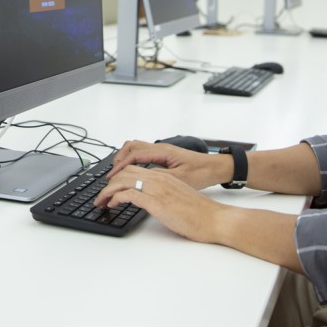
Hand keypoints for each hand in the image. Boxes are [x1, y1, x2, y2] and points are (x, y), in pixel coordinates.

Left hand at [94, 165, 229, 243]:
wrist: (215, 219)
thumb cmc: (200, 213)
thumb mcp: (177, 197)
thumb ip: (163, 194)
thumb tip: (150, 201)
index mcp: (164, 177)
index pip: (134, 169)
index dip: (118, 178)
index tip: (110, 188)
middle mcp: (159, 179)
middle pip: (125, 173)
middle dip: (108, 184)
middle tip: (100, 196)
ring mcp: (158, 189)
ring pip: (123, 181)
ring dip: (108, 191)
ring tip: (101, 202)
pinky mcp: (157, 202)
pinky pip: (129, 195)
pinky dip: (116, 198)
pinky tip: (113, 205)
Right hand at [109, 140, 230, 189]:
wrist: (215, 168)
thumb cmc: (201, 173)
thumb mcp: (180, 179)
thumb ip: (160, 177)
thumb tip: (140, 180)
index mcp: (162, 152)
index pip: (134, 155)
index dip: (120, 166)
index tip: (111, 177)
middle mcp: (160, 148)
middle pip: (131, 146)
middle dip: (118, 159)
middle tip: (111, 174)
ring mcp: (162, 150)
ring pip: (136, 147)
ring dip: (125, 157)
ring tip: (118, 172)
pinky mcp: (164, 154)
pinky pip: (143, 152)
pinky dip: (133, 159)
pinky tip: (133, 171)